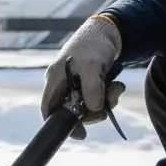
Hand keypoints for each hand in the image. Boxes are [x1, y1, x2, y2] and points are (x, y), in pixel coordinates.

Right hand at [40, 15, 123, 139]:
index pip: (48, 109)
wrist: (107, 31)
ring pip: (85, 105)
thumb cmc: (93, 45)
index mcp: (55, 79)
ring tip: (116, 88)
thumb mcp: (92, 66)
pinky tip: (116, 86)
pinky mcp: (87, 83)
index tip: (80, 134)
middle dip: (90, 112)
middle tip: (106, 110)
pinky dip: (107, 96)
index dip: (59, 124)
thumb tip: (93, 109)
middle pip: (70, 111)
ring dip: (104, 103)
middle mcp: (62, 83)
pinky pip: (95, 98)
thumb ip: (92, 88)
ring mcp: (74, 84)